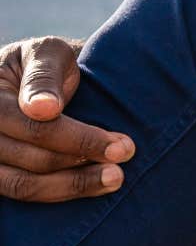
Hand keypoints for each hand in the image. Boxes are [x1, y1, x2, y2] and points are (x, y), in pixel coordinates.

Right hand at [0, 37, 133, 201]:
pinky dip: (58, 193)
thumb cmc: (45, 61)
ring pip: (22, 185)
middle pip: (30, 160)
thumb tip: (43, 109)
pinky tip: (91, 187)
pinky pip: (22, 192)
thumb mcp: (47, 53)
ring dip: (72, 187)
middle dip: (82, 165)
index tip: (122, 147)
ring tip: (114, 180)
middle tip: (124, 164)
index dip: (80, 140)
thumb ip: (44, 76)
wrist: (37, 76)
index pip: (35, 127)